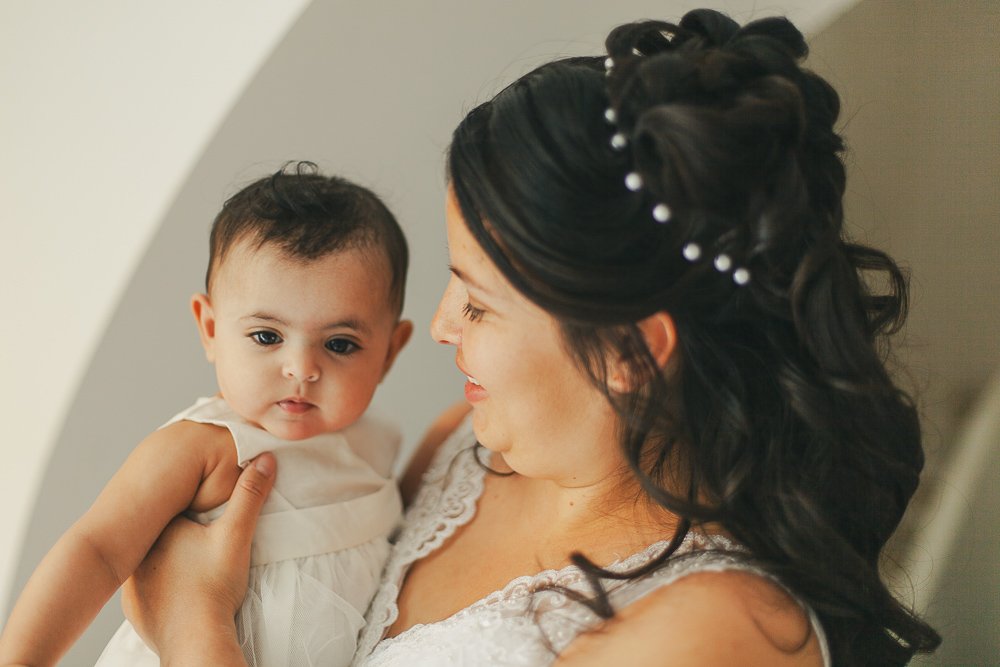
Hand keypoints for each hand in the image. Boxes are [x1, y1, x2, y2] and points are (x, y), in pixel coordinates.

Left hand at [122, 453, 275, 662]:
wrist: (195, 638)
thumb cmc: (213, 587)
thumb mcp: (236, 535)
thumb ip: (249, 496)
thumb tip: (263, 460)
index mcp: (162, 529)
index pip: (174, 507)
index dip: (192, 508)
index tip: (206, 515)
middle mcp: (140, 554)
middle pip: (164, 535)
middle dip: (181, 536)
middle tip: (202, 544)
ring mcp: (133, 584)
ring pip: (153, 563)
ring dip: (169, 563)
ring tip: (192, 568)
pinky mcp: (135, 609)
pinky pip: (147, 591)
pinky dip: (161, 589)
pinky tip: (179, 592)